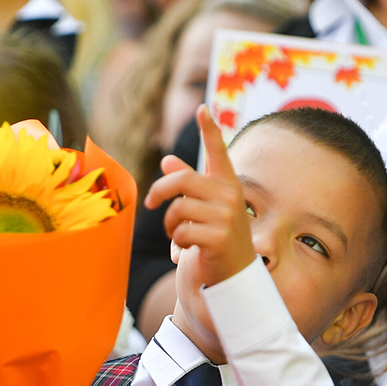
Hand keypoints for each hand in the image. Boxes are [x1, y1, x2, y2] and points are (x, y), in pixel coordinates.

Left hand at [143, 105, 255, 286]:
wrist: (236, 277)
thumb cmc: (219, 239)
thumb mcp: (206, 210)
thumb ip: (189, 186)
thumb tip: (167, 161)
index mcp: (228, 185)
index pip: (219, 152)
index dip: (210, 129)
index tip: (202, 108)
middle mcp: (231, 196)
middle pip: (182, 181)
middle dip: (160, 192)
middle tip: (151, 204)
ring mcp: (227, 217)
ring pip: (179, 209)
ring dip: (170, 225)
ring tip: (178, 236)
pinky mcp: (219, 237)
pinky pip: (182, 232)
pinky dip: (177, 243)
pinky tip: (186, 250)